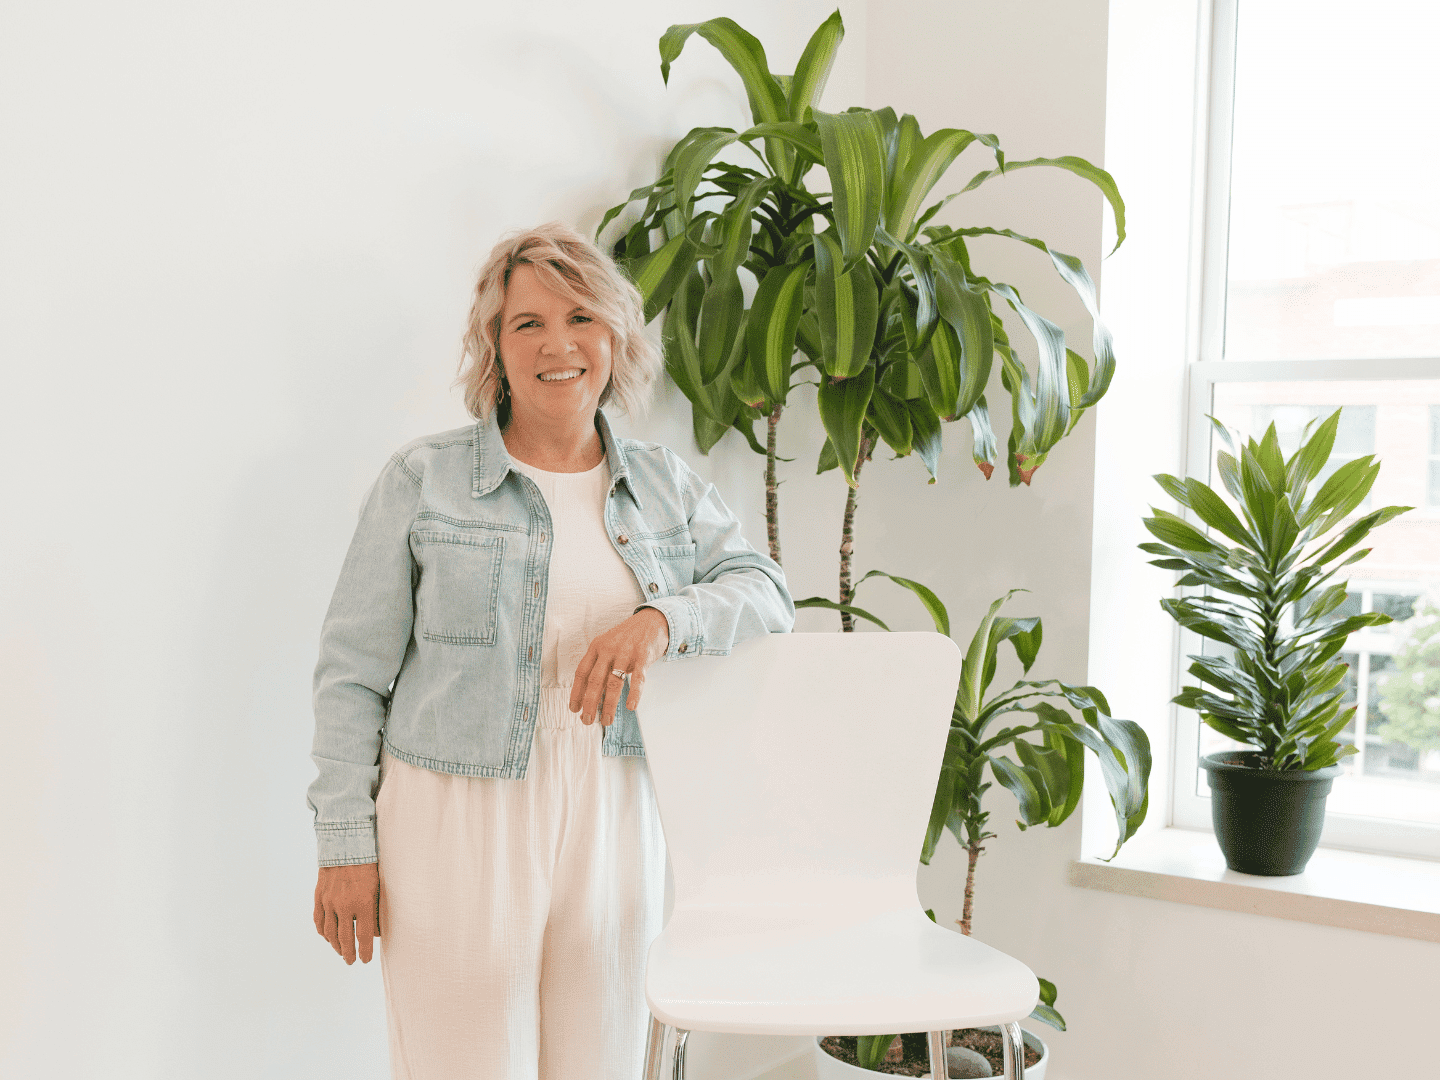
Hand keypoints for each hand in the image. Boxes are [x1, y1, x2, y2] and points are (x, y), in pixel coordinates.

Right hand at [314, 862, 379, 964]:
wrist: (346, 845)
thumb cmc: (368, 865)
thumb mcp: (378, 887)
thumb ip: (376, 911)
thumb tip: (376, 933)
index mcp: (363, 903)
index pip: (364, 936)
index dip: (365, 951)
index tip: (365, 960)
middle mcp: (344, 906)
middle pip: (344, 939)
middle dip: (349, 953)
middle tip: (352, 961)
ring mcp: (329, 902)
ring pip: (330, 933)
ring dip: (335, 946)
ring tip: (341, 952)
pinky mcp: (319, 897)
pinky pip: (318, 921)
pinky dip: (323, 932)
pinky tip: (327, 937)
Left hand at [568, 607, 669, 725]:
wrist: (652, 620)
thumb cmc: (629, 637)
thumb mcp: (609, 645)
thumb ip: (600, 664)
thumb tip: (591, 694)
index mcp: (597, 647)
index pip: (582, 672)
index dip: (576, 692)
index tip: (574, 709)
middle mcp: (609, 649)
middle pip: (595, 680)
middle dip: (589, 703)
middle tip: (587, 721)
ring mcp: (626, 652)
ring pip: (614, 683)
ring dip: (609, 704)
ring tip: (607, 720)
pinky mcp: (643, 655)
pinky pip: (638, 678)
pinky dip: (634, 693)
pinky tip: (631, 706)